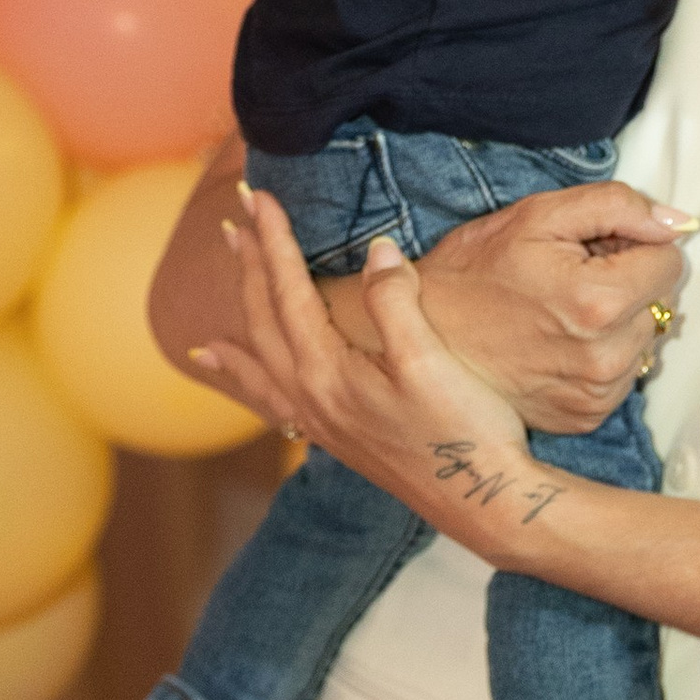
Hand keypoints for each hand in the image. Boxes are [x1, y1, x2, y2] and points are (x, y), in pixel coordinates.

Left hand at [193, 199, 542, 530]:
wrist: (484, 502)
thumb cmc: (464, 432)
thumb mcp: (431, 362)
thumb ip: (396, 302)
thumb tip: (376, 250)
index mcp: (328, 372)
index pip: (289, 291)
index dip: (274, 241)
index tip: (259, 197)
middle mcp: (310, 396)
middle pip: (263, 319)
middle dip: (248, 265)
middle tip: (234, 218)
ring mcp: (318, 420)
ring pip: (259, 356)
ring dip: (238, 314)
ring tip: (215, 289)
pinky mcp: (333, 437)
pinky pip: (268, 395)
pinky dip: (240, 374)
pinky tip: (225, 365)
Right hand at [355, 181, 691, 434]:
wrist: (420, 334)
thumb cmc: (475, 270)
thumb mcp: (538, 215)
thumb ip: (618, 207)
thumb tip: (678, 223)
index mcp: (598, 302)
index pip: (670, 262)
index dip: (634, 246)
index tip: (594, 250)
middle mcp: (605, 357)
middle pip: (662, 302)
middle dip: (629, 282)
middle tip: (572, 278)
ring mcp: (596, 393)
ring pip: (646, 339)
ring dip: (619, 321)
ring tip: (561, 313)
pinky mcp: (586, 416)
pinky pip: (624, 374)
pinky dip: (603, 354)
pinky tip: (559, 343)